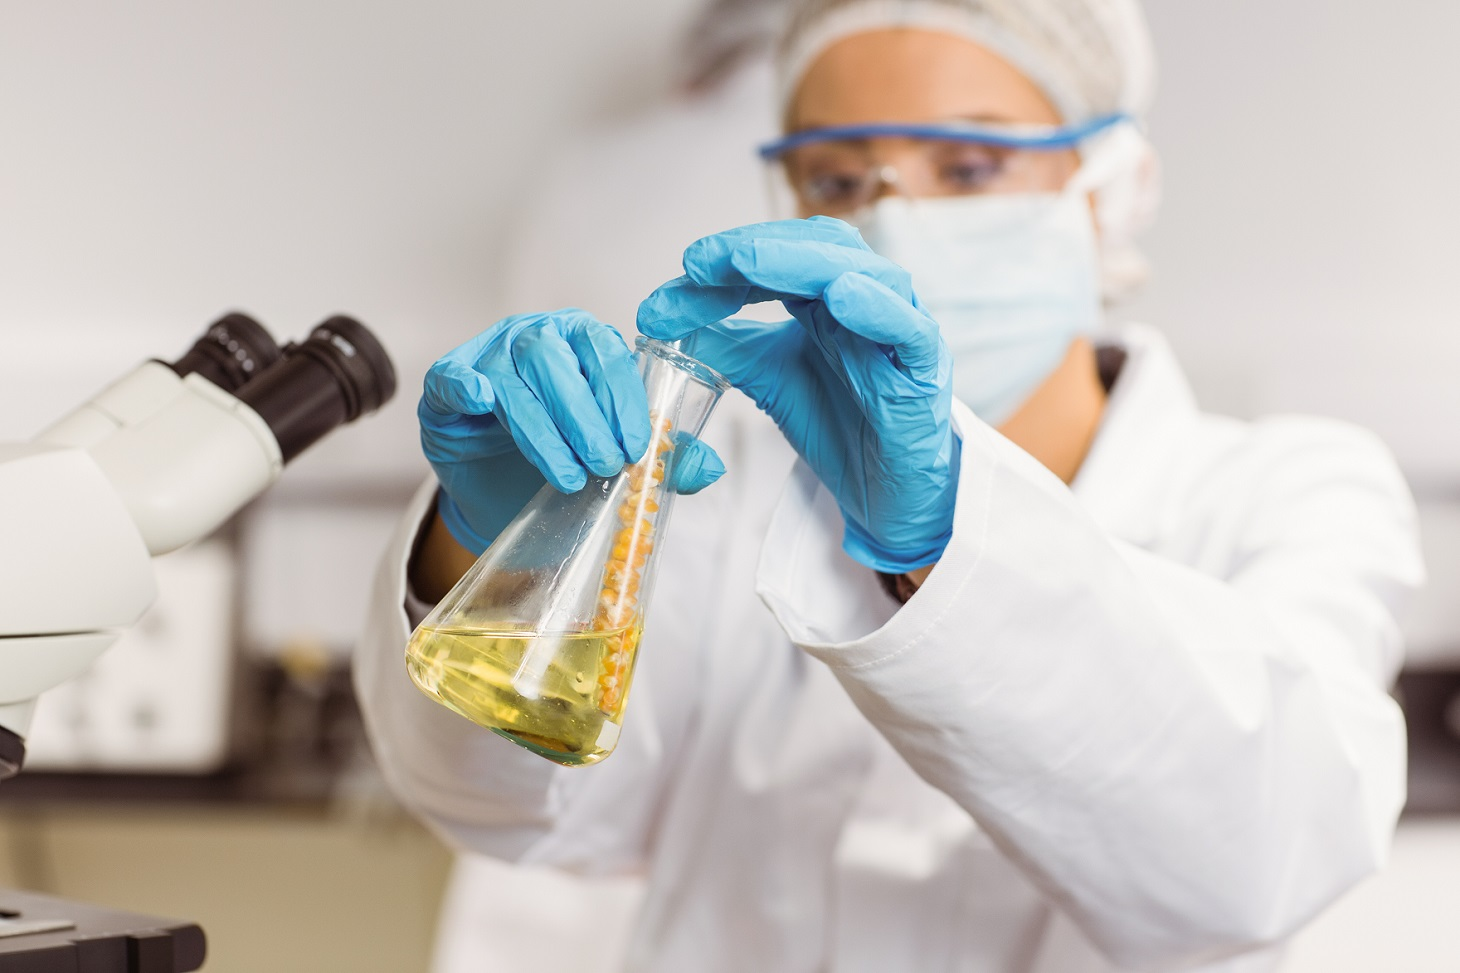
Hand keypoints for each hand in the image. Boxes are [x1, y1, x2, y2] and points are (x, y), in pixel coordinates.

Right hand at [420, 309, 725, 554]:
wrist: (502, 491)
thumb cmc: (565, 462)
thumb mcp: (616, 460)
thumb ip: (663, 458)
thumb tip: (708, 467)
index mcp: (582, 342)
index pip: (607, 354)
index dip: (624, 400)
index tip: (638, 447)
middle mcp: (534, 337)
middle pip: (557, 358)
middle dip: (586, 417)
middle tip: (606, 465)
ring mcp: (486, 356)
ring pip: (513, 373)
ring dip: (544, 427)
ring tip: (569, 475)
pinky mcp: (446, 384)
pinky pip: (453, 376)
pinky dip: (466, 385)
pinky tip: (482, 401)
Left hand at [637, 217, 957, 572]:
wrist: (885, 493)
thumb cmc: (839, 424)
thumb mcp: (766, 379)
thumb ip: (723, 347)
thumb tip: (662, 322)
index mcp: (828, 297)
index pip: (782, 253)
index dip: (731, 257)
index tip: (682, 271)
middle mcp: (867, 300)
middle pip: (820, 249)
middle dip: (757, 250)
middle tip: (700, 263)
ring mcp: (899, 330)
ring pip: (866, 273)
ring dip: (805, 263)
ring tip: (750, 263)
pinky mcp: (924, 371)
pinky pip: (909, 328)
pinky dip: (877, 307)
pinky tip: (840, 295)